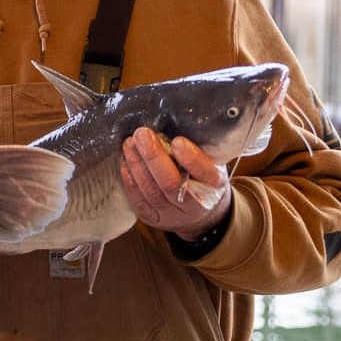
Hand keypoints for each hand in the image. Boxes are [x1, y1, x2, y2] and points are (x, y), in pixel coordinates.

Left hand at [118, 127, 231, 241]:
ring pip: (151, 191)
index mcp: (214, 185)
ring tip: (130, 144)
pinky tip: (126, 163)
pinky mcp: (153, 218)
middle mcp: (194, 205)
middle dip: (154, 157)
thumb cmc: (202, 178)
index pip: (205, 173)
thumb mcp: (211, 161)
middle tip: (142, 134)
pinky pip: (139, 200)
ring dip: (137, 165)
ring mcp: (172, 215)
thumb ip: (198, 147)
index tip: (177, 142)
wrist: (200, 213)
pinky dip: (130, 180)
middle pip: (171, 183)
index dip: (191, 159)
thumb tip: (173, 122)